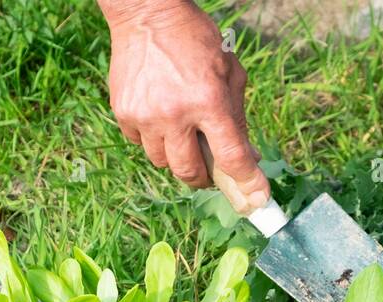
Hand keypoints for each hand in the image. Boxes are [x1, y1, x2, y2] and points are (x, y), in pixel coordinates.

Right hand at [100, 1, 268, 205]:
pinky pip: (141, 144)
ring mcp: (146, 116)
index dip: (247, 183)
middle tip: (210, 171)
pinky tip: (160, 117)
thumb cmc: (195, 40)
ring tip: (182, 134)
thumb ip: (237, 116)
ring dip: (177, 157)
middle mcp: (176, 113)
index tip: (257, 201)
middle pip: (190, 172)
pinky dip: (154, 139)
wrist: (147, 15)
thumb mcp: (229, 72)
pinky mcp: (124, 114)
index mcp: (208, 100)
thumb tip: (245, 158)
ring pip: (163, 163)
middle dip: (203, 178)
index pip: (231, 156)